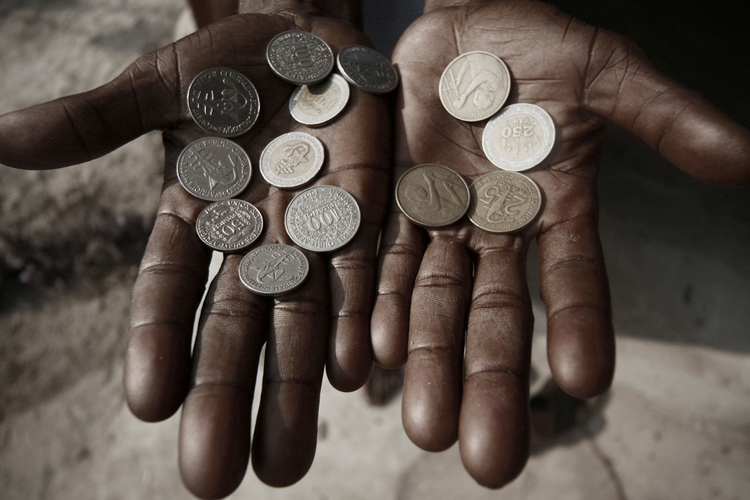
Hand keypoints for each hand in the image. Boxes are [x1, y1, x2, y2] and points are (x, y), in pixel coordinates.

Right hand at [0, 5, 389, 497]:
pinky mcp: (366, 215)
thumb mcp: (166, 82)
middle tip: (213, 477)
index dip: (157, 341)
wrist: (313, 38)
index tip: (147, 402)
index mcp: (197, 215)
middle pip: (235, 327)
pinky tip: (354, 372)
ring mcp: (313, 232)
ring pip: (301, 322)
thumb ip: (101, 117)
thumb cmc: (234, 60)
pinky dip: (356, 320)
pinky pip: (362, 274)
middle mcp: (253, 240)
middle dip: (225, 395)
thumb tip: (2, 139)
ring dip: (295, 390)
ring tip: (285, 462)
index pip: (169, 289)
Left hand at [371, 0, 749, 487]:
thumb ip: (663, 115)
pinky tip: (372, 356)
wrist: (458, 29)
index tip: (584, 380)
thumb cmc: (537, 45)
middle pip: (494, 316)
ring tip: (425, 426)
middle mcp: (496, 229)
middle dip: (489, 381)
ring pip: (432, 303)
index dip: (579, 324)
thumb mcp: (604, 69)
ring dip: (426, 363)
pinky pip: (381, 263)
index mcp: (554, 206)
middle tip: (487, 458)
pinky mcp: (390, 207)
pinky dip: (374, 307)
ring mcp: (439, 222)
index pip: (573, 277)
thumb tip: (748, 161)